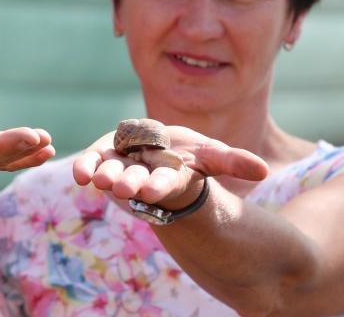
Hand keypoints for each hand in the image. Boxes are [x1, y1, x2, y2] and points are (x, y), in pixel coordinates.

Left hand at [72, 125, 267, 209]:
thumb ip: (234, 162)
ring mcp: (122, 169)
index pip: (166, 183)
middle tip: (121, 187)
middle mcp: (144, 177)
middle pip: (136, 181)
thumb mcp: (211, 156)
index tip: (150, 191)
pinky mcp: (102, 157)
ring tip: (99, 179)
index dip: (159, 187)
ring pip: (112, 174)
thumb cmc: (187, 157)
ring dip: (105, 177)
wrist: (158, 152)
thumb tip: (264, 171)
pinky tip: (79, 174)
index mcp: (170, 177)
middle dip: (129, 183)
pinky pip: (91, 164)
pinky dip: (84, 167)